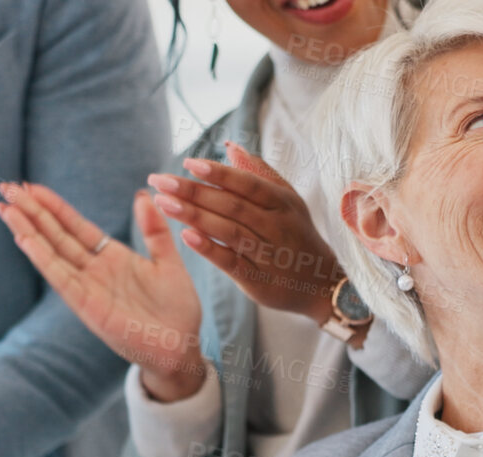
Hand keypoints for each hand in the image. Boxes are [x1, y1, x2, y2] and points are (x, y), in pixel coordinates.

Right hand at [0, 181, 206, 401]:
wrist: (181, 348)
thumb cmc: (177, 309)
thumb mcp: (168, 262)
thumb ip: (154, 230)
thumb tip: (142, 194)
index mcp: (111, 257)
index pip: (74, 225)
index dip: (53, 206)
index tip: (31, 186)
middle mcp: (93, 271)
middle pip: (55, 235)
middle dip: (31, 211)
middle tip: (6, 187)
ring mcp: (87, 288)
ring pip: (51, 253)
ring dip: (27, 230)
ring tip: (5, 207)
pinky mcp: (87, 306)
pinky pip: (60, 278)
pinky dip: (42, 258)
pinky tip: (24, 239)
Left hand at [149, 143, 347, 330]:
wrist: (322, 283)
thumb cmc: (297, 235)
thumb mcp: (288, 201)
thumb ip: (259, 174)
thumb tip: (230, 147)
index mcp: (282, 202)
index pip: (247, 183)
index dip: (218, 173)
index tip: (188, 163)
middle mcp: (276, 226)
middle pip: (231, 205)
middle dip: (193, 191)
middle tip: (160, 180)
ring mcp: (268, 254)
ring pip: (228, 231)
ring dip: (194, 216)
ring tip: (163, 203)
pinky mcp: (258, 280)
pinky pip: (231, 262)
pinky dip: (209, 249)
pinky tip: (185, 236)